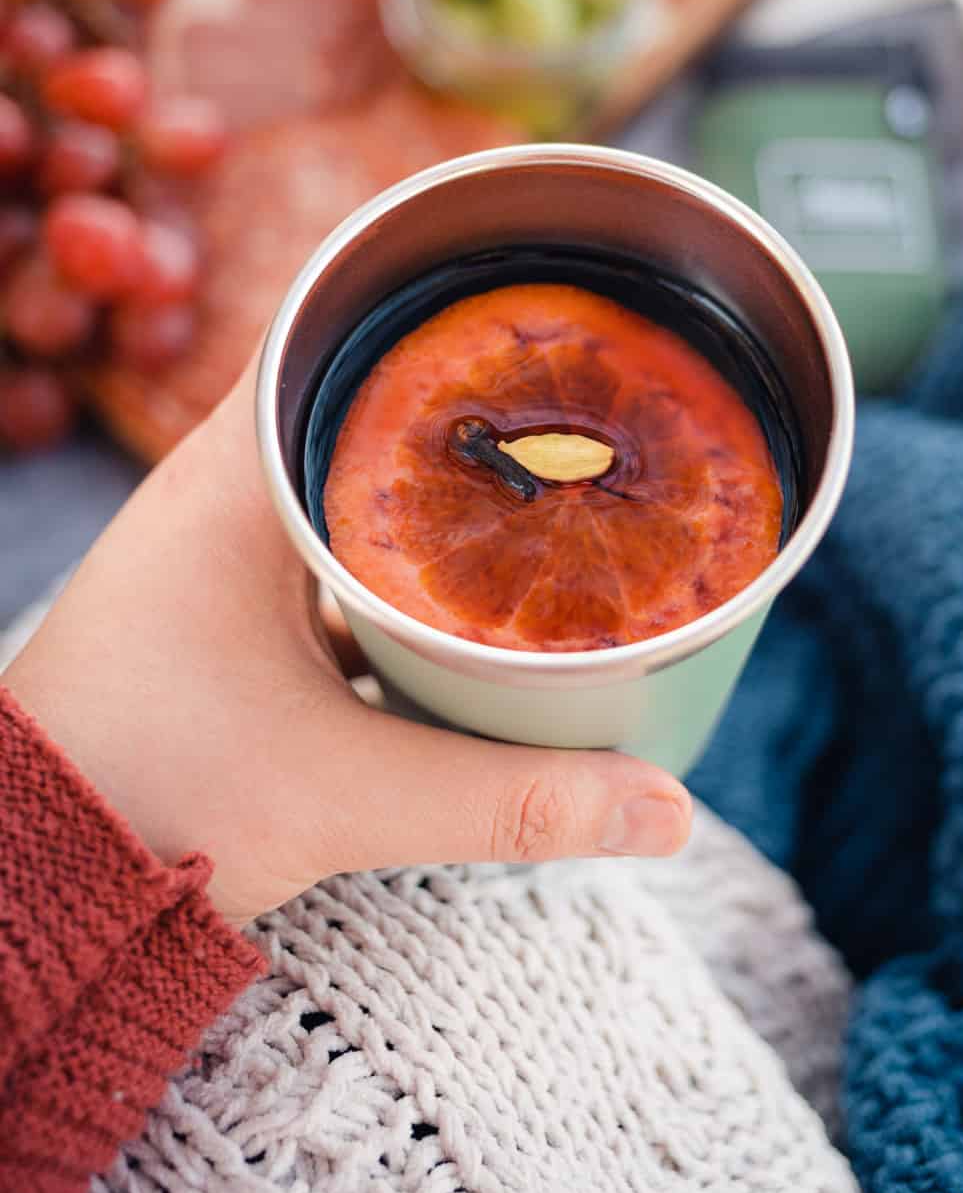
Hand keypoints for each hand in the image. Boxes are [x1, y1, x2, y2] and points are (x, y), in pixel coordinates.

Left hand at [4, 359, 690, 923]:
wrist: (30, 884)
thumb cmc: (150, 802)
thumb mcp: (349, 794)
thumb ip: (516, 801)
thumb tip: (668, 812)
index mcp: (231, 480)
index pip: (336, 330)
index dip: (437, 308)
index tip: (532, 313)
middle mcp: (217, 489)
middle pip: (361, 403)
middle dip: (466, 410)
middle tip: (573, 408)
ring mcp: (216, 546)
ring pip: (346, 480)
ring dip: (433, 490)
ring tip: (545, 491)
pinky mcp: (223, 605)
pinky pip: (328, 547)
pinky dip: (396, 557)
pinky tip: (467, 593)